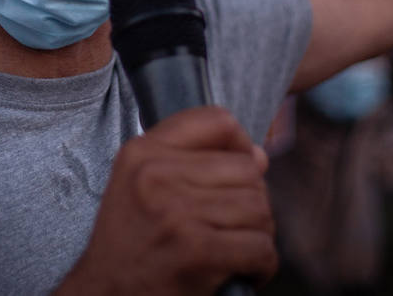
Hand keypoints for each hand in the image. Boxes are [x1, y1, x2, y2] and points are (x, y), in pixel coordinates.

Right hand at [58, 107, 277, 294]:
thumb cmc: (131, 246)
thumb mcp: (141, 186)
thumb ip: (193, 161)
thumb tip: (258, 156)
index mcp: (142, 152)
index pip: (217, 120)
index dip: (240, 144)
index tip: (237, 172)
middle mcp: (156, 174)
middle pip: (247, 169)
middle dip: (252, 202)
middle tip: (233, 228)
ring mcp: (176, 212)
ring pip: (259, 208)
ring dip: (259, 236)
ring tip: (236, 251)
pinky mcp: (196, 250)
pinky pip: (260, 247)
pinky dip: (261, 265)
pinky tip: (241, 272)